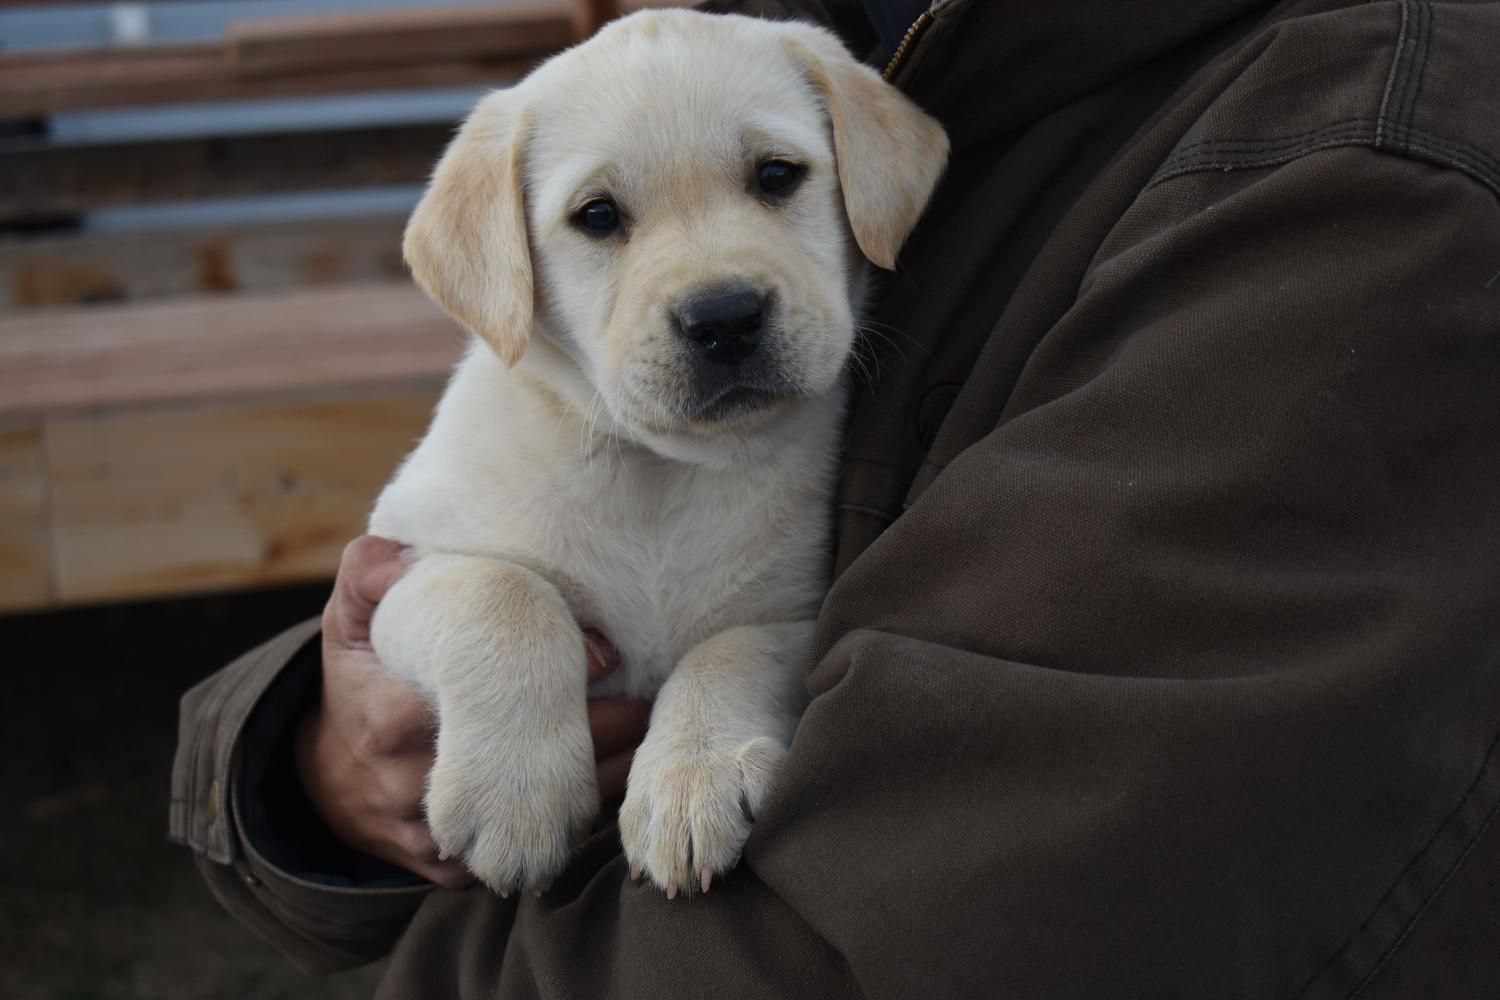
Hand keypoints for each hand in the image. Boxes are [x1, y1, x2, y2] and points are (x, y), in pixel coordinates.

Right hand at [295, 535, 649, 886]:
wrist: (323, 777)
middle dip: (590, 740)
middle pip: (521, 771)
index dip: (550, 691)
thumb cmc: (357, 683)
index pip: (482, 709)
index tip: (607, 657)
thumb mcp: (349, 624)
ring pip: (529, 819)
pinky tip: (603, 791)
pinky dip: (564, 825)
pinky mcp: (447, 867)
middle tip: (642, 703)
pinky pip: (518, 851)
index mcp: (391, 718)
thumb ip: (368, 576)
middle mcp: (409, 784)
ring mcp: (430, 833)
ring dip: (590, 787)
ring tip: (641, 742)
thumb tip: (393, 555)